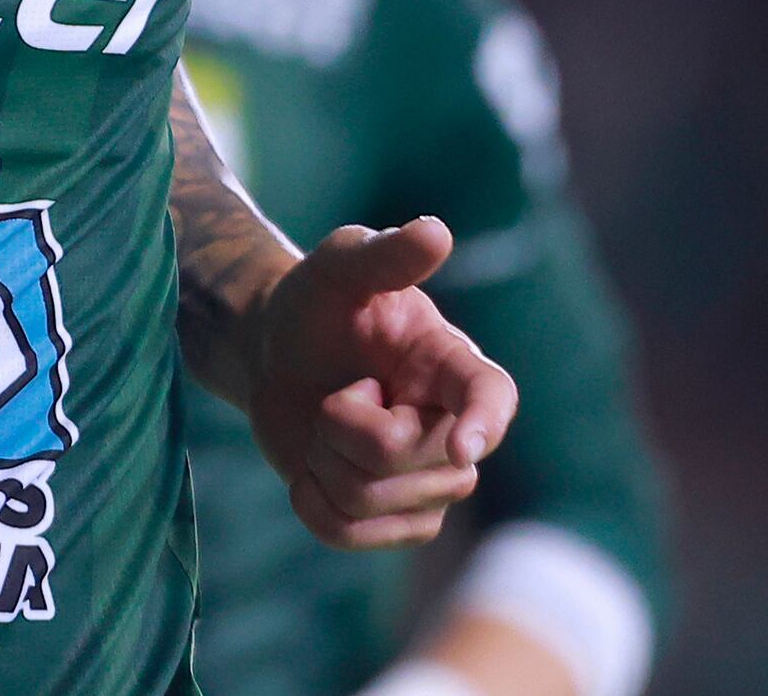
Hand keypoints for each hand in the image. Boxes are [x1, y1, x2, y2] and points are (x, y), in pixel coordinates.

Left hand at [238, 218, 516, 549]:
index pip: (492, 398)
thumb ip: (384, 254)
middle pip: (401, 457)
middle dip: (341, 423)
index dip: (484, 425)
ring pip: (370, 499)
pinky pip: (348, 534)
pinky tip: (310, 472)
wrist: (275, 353)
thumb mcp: (338, 267)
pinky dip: (311, 503)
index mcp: (453, 364)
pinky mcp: (391, 518)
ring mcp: (427, 482)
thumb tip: (436, 232)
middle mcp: (453, 429)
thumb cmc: (316, 302)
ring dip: (322, 460)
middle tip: (341, 388)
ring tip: (328, 423)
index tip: (461, 447)